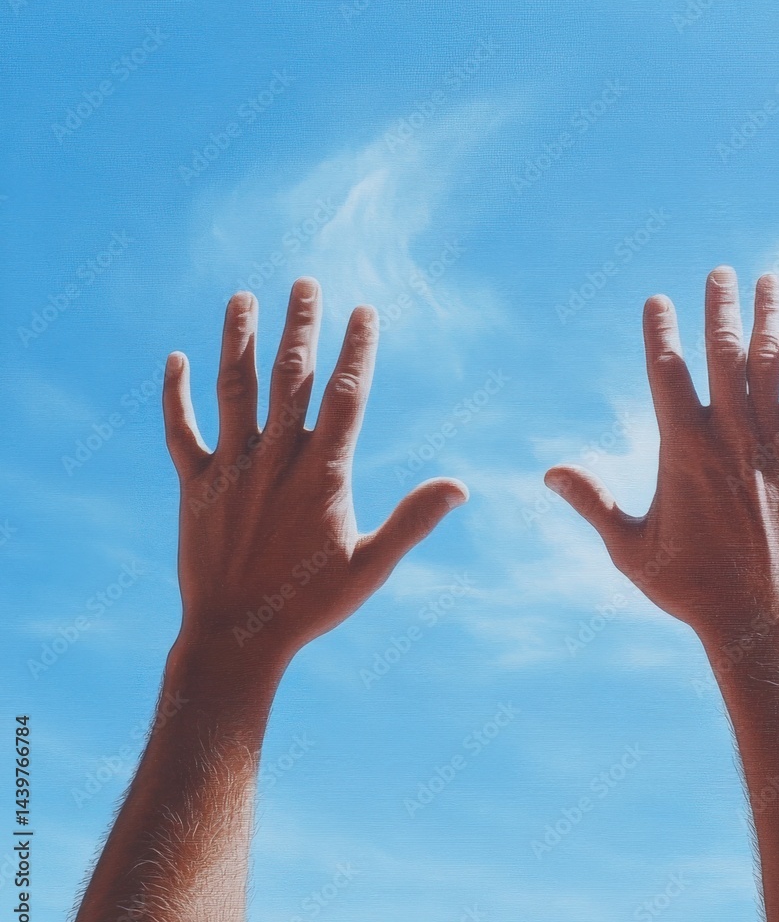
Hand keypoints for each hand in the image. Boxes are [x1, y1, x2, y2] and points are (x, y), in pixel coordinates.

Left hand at [162, 276, 467, 665]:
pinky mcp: (193, 487)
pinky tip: (176, 358)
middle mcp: (274, 461)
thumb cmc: (310, 607)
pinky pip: (180, 431)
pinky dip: (176, 395)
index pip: (345, 397)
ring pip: (233, 391)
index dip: (356, 351)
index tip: (364, 311)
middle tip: (306, 282)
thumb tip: (460, 486)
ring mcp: (230, 471)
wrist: (236, 638)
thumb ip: (413, 521)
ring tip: (242, 297)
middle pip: (290, 378)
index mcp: (321, 475)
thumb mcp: (371, 568)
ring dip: (237, 340)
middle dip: (300, 326)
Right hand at [545, 266, 778, 653]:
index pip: (670, 373)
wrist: (764, 626)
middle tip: (727, 271)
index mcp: (688, 451)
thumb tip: (549, 472)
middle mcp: (740, 440)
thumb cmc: (691, 590)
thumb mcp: (629, 548)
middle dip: (728, 308)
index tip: (657, 300)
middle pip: (736, 356)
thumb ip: (592, 502)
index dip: (661, 331)